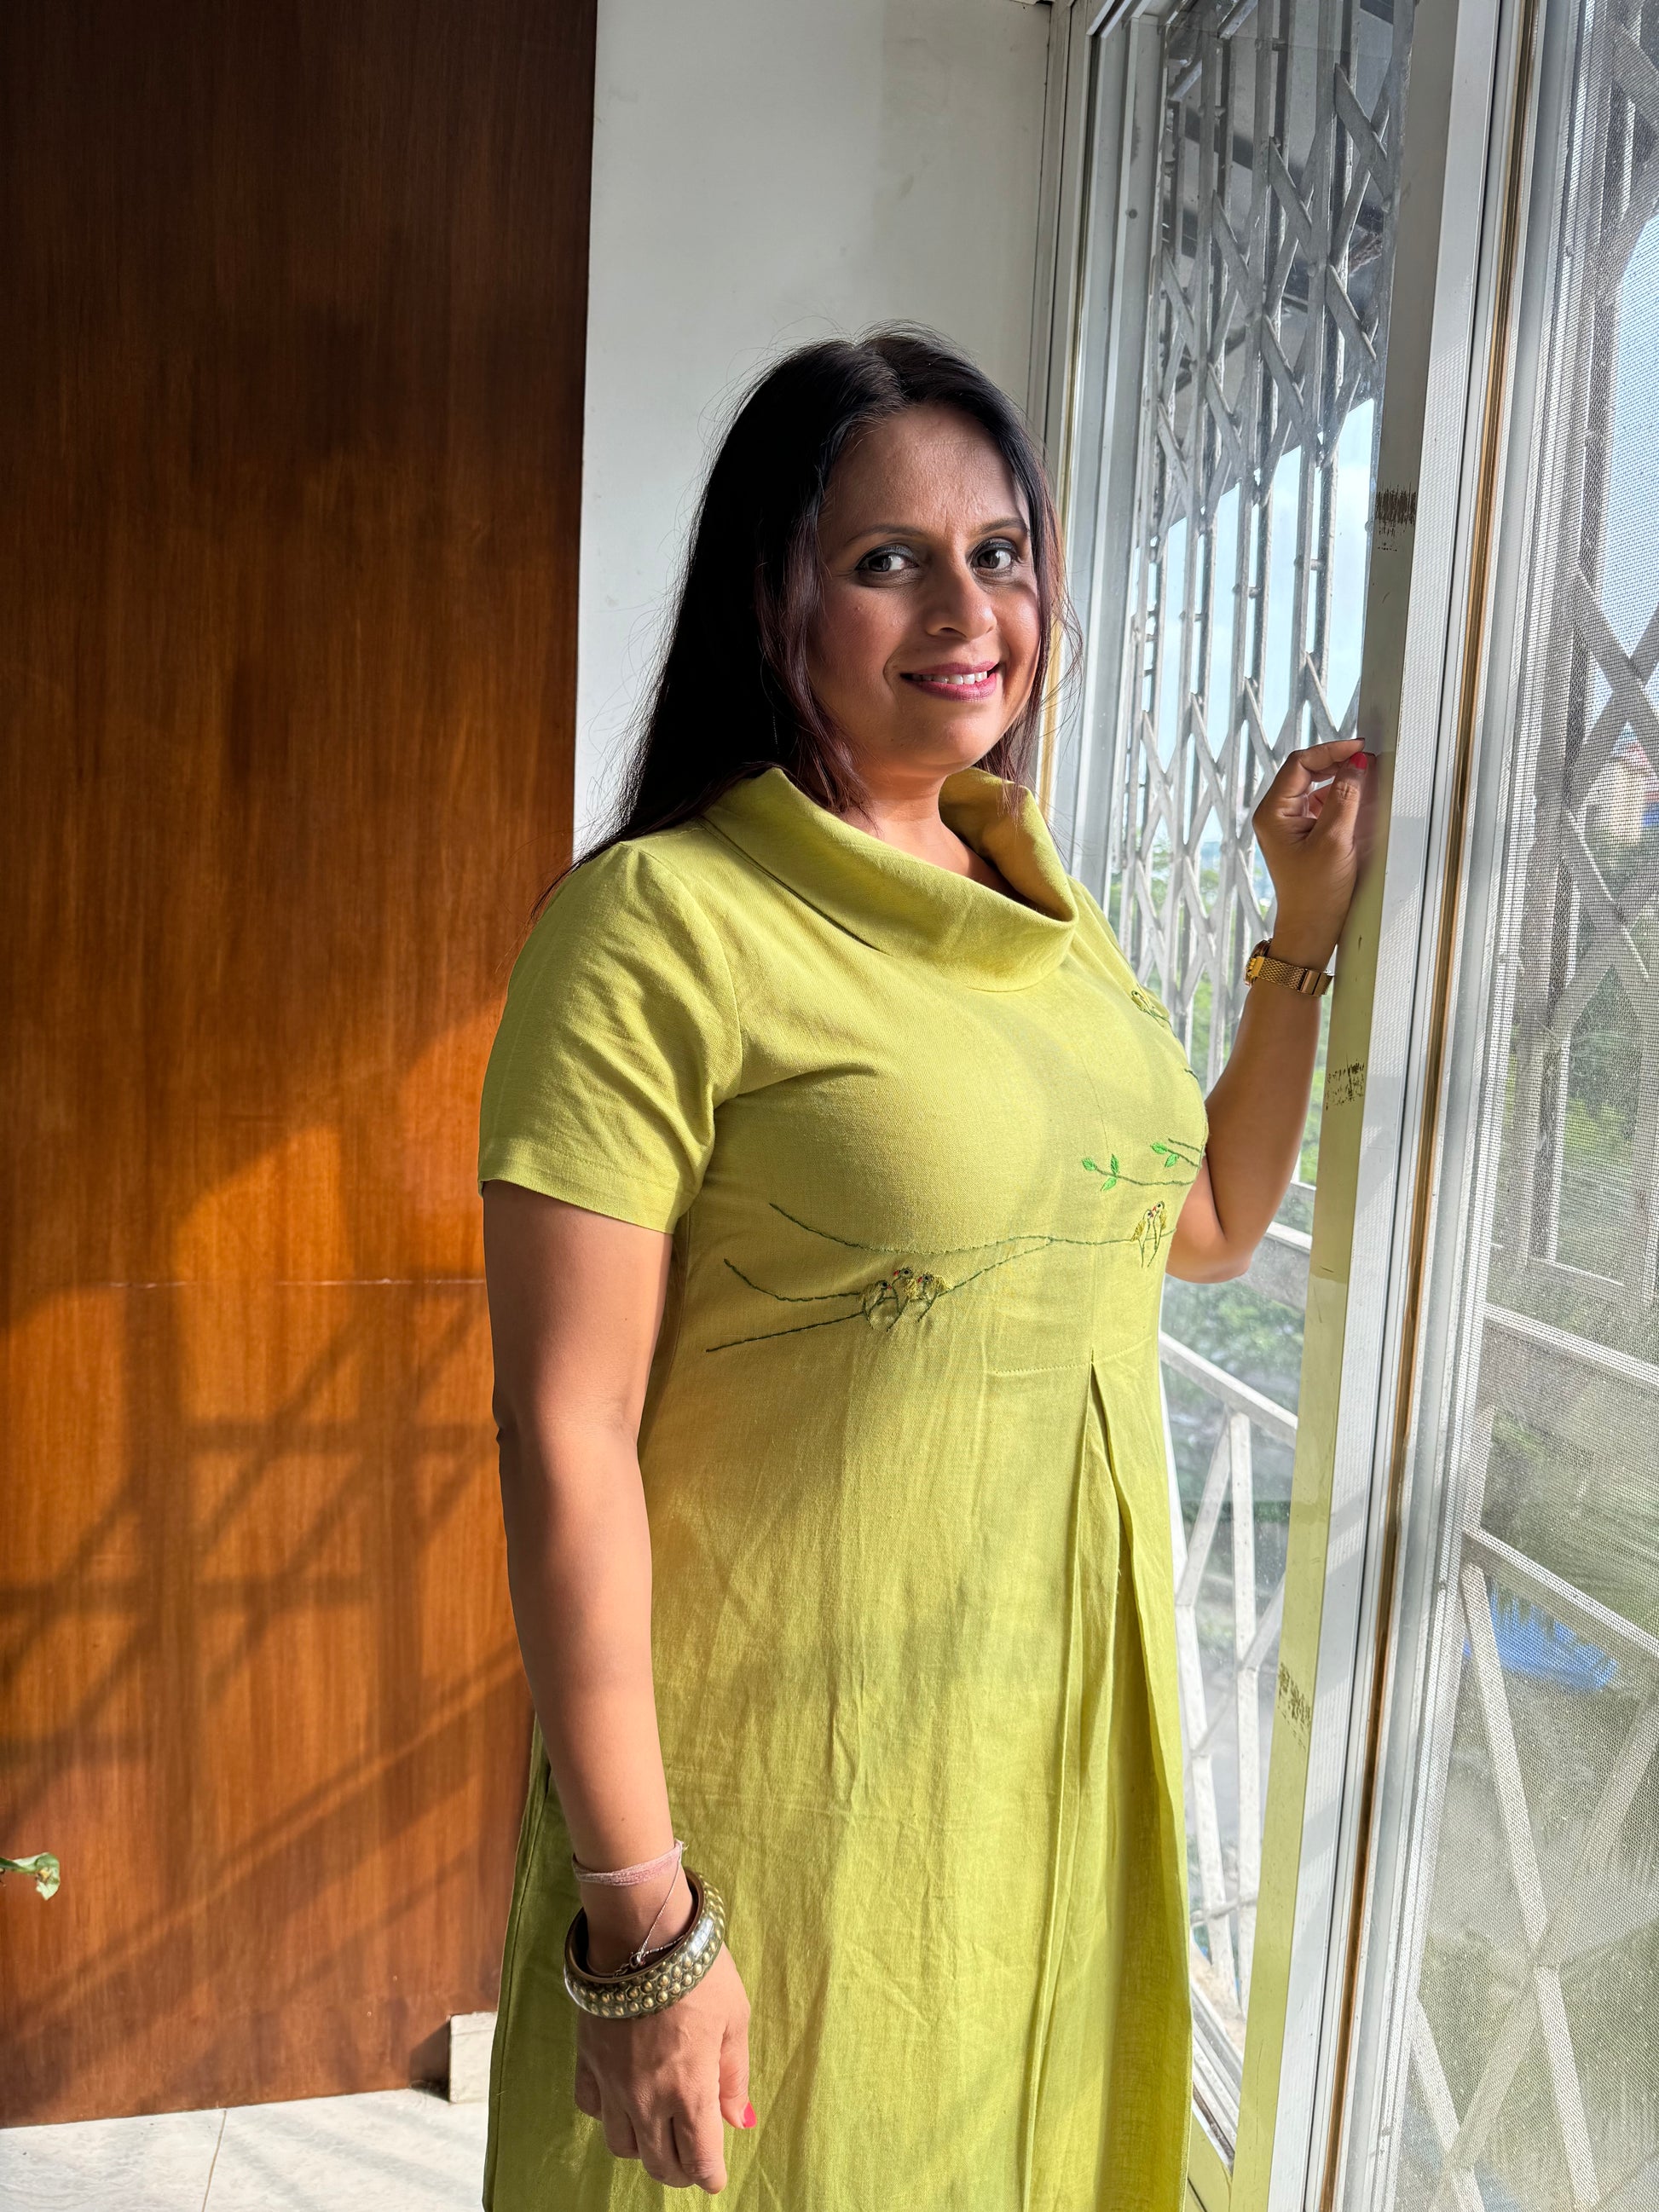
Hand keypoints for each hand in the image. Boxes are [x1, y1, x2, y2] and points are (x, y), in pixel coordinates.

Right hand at [573, 1944, 752, 2192]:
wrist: (642, 1931)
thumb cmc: (699, 1971)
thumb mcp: (734, 2019)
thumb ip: (734, 2076)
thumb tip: (739, 2121)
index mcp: (690, 2090)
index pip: (698, 2161)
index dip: (710, 2176)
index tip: (716, 2176)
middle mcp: (647, 2098)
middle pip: (658, 2163)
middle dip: (680, 2170)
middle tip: (692, 2158)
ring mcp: (612, 2082)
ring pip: (622, 2145)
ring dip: (644, 2147)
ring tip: (659, 2130)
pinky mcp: (586, 2060)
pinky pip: (591, 2108)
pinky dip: (608, 2114)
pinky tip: (623, 2099)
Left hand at [1250, 736, 1369, 969]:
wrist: (1311, 929)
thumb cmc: (1317, 892)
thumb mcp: (1335, 840)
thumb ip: (1345, 797)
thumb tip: (1356, 764)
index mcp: (1273, 813)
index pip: (1300, 764)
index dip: (1330, 750)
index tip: (1360, 748)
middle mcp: (1275, 815)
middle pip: (1305, 771)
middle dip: (1336, 762)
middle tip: (1366, 759)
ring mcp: (1288, 825)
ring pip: (1314, 787)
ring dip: (1340, 779)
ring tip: (1367, 776)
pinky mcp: (1303, 835)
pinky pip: (1320, 804)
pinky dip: (1340, 797)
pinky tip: (1359, 799)